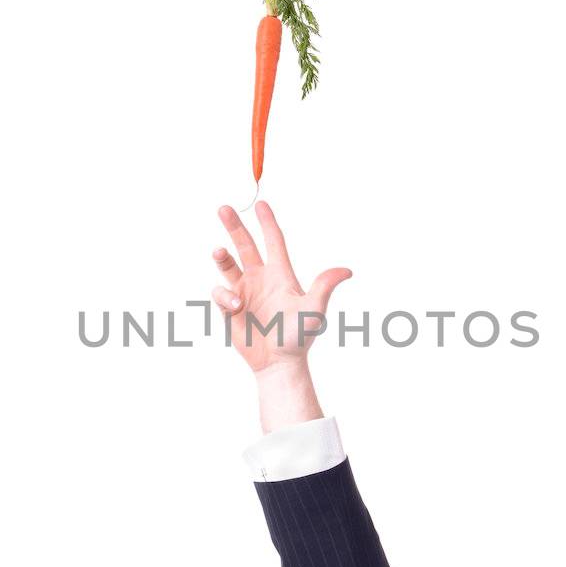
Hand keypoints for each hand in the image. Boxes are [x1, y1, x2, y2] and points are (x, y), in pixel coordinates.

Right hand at [212, 201, 351, 376]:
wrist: (279, 363)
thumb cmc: (299, 337)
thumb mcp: (314, 311)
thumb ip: (324, 287)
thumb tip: (346, 271)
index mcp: (281, 274)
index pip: (274, 242)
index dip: (267, 222)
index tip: (260, 203)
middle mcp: (261, 279)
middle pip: (245, 245)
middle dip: (234, 226)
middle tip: (223, 208)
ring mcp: (244, 293)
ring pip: (228, 266)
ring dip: (222, 257)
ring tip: (219, 252)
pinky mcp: (230, 309)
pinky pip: (221, 293)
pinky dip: (224, 296)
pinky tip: (236, 307)